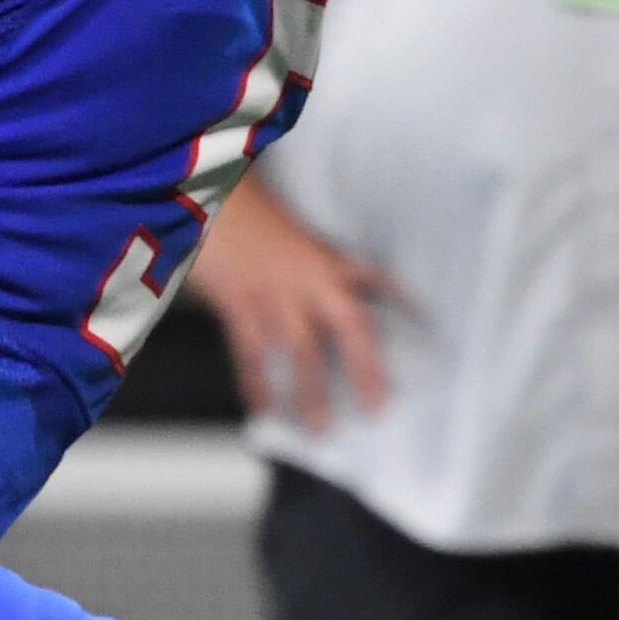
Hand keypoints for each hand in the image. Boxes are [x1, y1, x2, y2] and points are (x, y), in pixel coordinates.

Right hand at [189, 178, 395, 431]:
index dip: (401, 302)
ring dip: (309, 393)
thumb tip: (334, 270)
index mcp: (322, 255)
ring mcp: (270, 295)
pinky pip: (249, 354)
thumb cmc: (239, 198)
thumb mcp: (286, 218)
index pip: (374, 281)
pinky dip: (255, 383)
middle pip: (348, 329)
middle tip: (376, 407)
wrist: (194, 190)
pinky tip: (261, 408)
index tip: (425, 325)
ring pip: (299, 353)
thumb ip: (312, 248)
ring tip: (318, 429)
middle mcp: (304, 279)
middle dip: (364, 370)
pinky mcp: (235, 304)